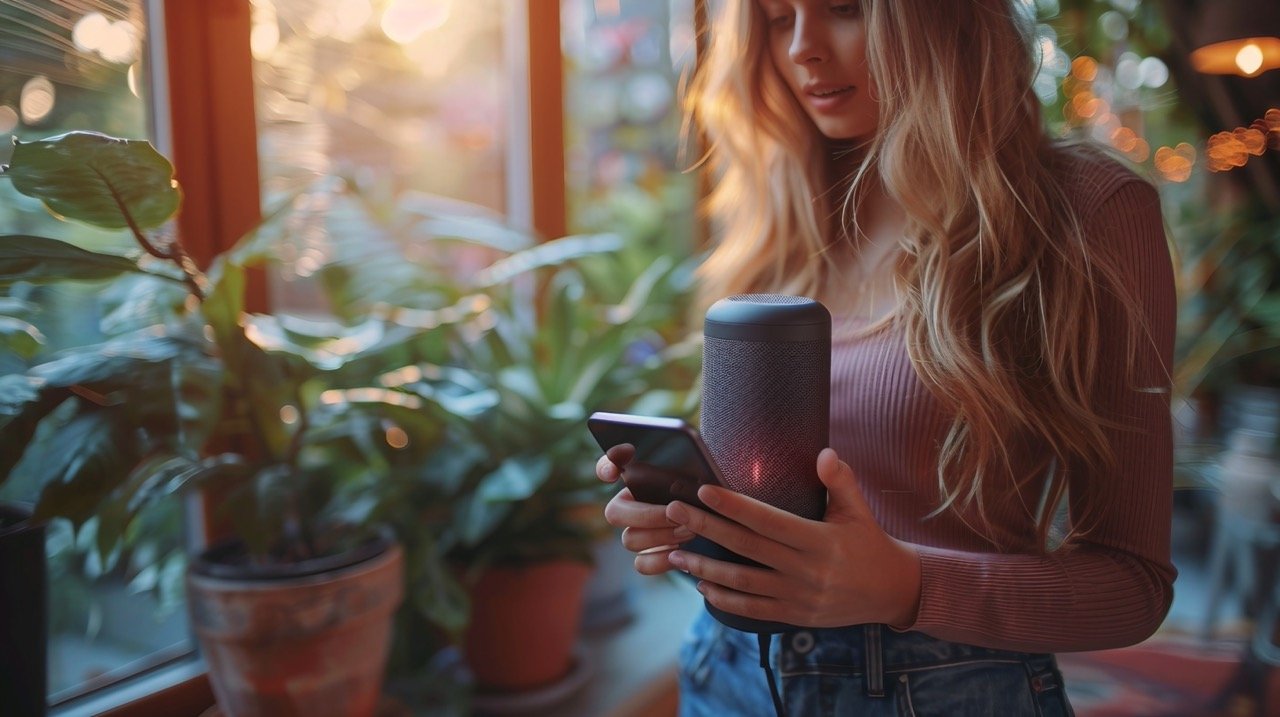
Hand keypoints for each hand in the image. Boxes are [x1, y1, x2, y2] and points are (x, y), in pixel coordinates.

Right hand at [596, 448, 694, 574]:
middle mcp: (628, 506)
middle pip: (614, 513)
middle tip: (675, 512)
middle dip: (648, 514)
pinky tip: (679, 553)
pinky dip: (660, 560)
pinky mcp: (647, 557)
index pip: (607, 467)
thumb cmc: (704, 488)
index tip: (615, 471)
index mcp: (634, 479)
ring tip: (688, 531)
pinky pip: (641, 564)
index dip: (604, 469)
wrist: (718, 519)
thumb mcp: (697, 470)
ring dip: (660, 536)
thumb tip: (668, 461)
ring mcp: (634, 533)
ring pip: (629, 539)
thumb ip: (680, 464)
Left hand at [664, 448, 921, 627]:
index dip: (733, 505)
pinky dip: (725, 599)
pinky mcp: (795, 615)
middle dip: (706, 528)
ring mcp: (799, 596)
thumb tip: (824, 453)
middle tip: (672, 512)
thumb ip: (840, 481)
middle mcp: (807, 570)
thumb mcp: (859, 511)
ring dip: (705, 567)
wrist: (892, 591)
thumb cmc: (870, 543)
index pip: (767, 520)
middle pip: (746, 547)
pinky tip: (702, 585)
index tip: (703, 491)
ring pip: (743, 582)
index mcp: (819, 540)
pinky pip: (753, 609)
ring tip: (675, 553)